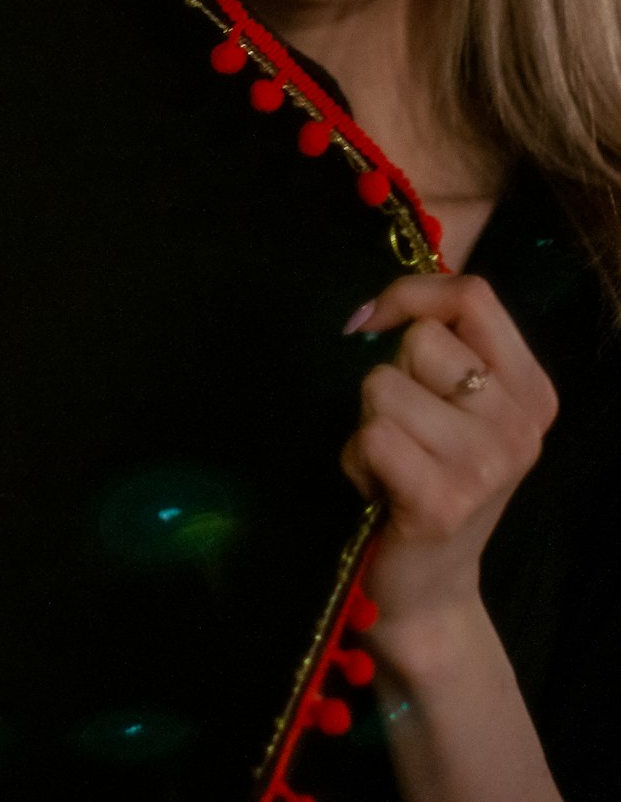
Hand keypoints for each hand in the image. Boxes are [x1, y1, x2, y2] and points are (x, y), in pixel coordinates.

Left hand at [340, 274, 557, 662]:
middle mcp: (520, 426)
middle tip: (403, 431)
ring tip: (391, 463)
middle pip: (420, 340)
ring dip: (367, 423)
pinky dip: (355, 460)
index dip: (412, 295)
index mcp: (532, 391)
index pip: (473, 296)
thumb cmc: (428, 479)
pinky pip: (369, 436)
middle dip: (389, 377)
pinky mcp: (442, 501)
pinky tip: (377, 490)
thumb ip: (439, 346)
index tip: (375, 323)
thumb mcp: (455, 406)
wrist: (427, 591)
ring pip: (382, 385)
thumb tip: (368, 312)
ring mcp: (485, 465)